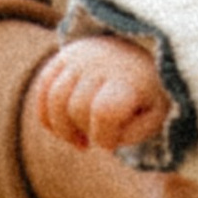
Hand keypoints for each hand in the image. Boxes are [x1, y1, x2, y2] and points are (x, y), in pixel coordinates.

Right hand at [32, 33, 171, 157]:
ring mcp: (79, 55)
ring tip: (79, 139)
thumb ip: (130, 133)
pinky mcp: (63, 56)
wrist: (144, 54)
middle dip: (84, 131)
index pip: (104, 111)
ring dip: (62, 129)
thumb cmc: (150, 95)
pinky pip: (43, 89)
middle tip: (98, 139)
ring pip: (54, 99)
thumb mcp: (154, 118)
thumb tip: (98, 136)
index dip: (104, 137)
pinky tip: (63, 131)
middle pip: (76, 107)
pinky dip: (46, 117)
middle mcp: (102, 61)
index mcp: (130, 76)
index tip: (113, 143)